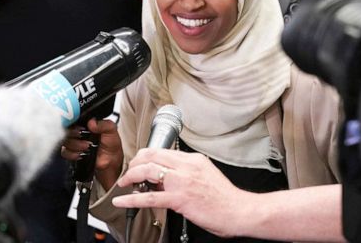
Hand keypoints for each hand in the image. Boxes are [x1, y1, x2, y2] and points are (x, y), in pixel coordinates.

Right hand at [61, 118, 123, 189]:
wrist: (110, 162)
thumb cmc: (112, 145)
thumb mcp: (111, 131)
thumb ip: (104, 124)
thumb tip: (92, 122)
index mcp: (89, 124)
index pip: (76, 118)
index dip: (76, 121)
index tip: (81, 127)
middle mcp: (81, 132)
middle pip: (68, 129)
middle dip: (74, 134)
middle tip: (82, 136)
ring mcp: (76, 142)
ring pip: (66, 140)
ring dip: (75, 145)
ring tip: (86, 147)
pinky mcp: (72, 152)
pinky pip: (64, 151)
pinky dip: (72, 153)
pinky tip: (81, 154)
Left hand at [112, 148, 243, 237]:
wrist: (239, 210)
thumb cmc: (225, 196)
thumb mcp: (206, 174)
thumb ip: (187, 171)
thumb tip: (168, 176)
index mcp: (193, 159)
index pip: (163, 151)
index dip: (146, 156)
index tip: (140, 163)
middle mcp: (186, 166)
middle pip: (152, 155)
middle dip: (136, 162)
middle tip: (129, 171)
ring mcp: (182, 181)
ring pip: (148, 170)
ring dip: (131, 175)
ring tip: (124, 182)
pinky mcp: (180, 199)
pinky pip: (151, 198)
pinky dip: (132, 199)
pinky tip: (122, 200)